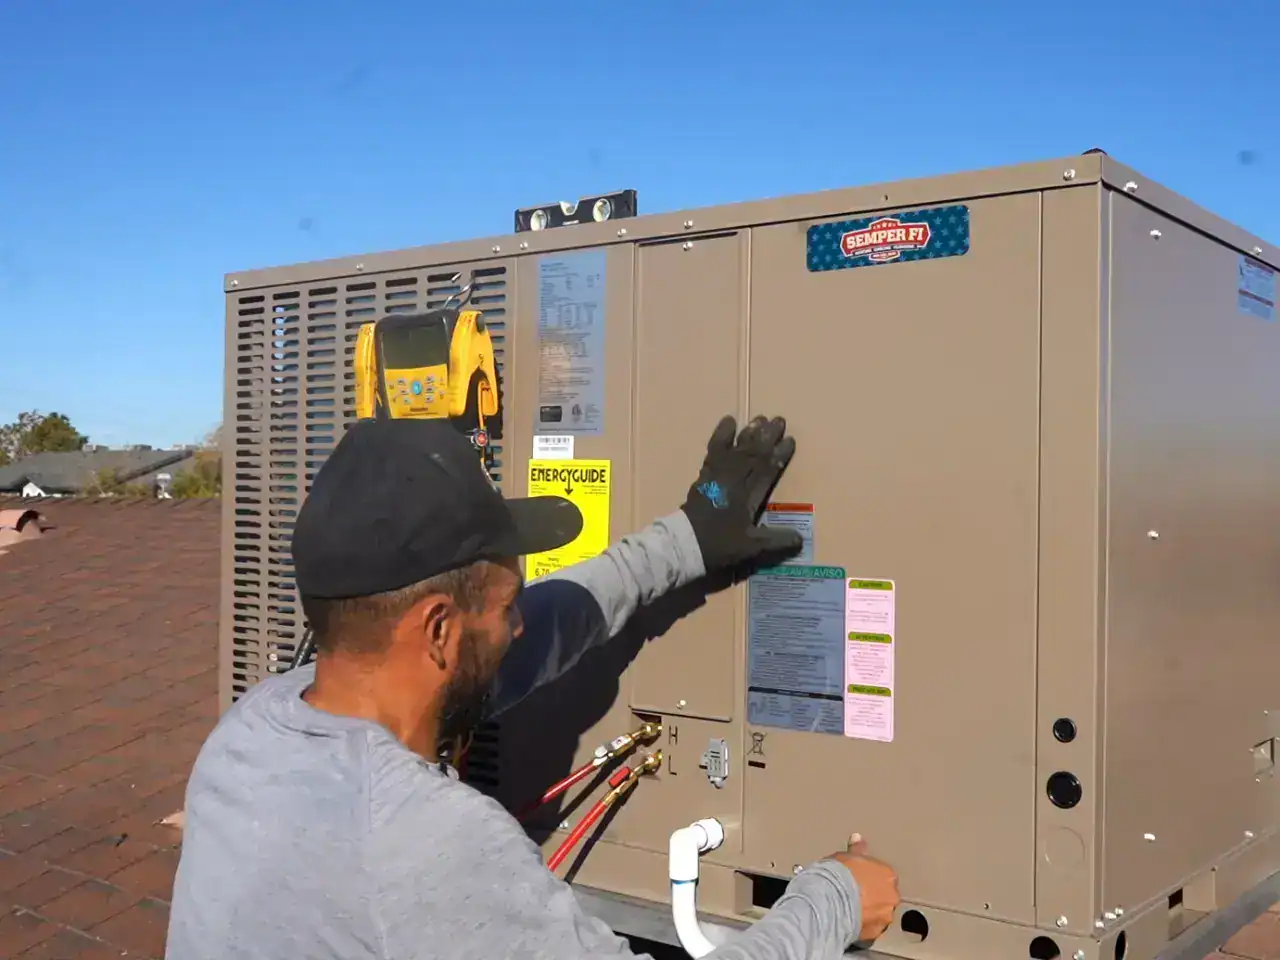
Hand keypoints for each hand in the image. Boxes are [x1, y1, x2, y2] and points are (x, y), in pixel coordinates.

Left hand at [680, 415, 801, 575]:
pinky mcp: (704, 475)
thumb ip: (776, 541)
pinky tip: (728, 421)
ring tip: (760, 419)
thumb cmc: (719, 545)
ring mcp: (717, 475)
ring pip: (736, 449)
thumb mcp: (751, 547)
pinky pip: (714, 449)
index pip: (767, 470)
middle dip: (767, 437)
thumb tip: (801, 539)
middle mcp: (734, 480)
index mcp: (748, 496)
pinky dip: (721, 435)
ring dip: (748, 433)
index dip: (780, 455)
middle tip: (779, 420)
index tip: (790, 440)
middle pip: (753, 454)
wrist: (684, 544)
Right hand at [826, 834, 899, 942]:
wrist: (829, 901)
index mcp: (887, 874)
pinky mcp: (875, 933)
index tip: (857, 877)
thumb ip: (856, 848)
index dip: (869, 875)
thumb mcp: (845, 856)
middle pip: (885, 894)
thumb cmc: (838, 875)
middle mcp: (891, 896)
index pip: (883, 874)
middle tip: (853, 892)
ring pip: (879, 912)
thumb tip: (858, 838)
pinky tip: (849, 919)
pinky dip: (863, 923)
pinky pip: (870, 927)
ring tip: (849, 908)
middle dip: (873, 894)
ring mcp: (884, 916)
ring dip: (869, 910)